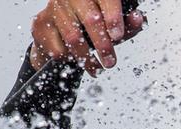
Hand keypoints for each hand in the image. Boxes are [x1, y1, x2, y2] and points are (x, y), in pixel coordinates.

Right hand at [31, 0, 145, 75]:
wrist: (55, 34)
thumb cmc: (87, 27)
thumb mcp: (111, 25)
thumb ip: (127, 23)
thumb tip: (140, 19)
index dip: (113, 17)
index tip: (118, 35)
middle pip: (91, 19)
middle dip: (103, 44)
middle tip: (110, 62)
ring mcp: (54, 8)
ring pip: (74, 37)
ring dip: (87, 58)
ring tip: (96, 68)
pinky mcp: (40, 24)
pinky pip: (58, 48)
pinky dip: (69, 59)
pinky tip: (73, 58)